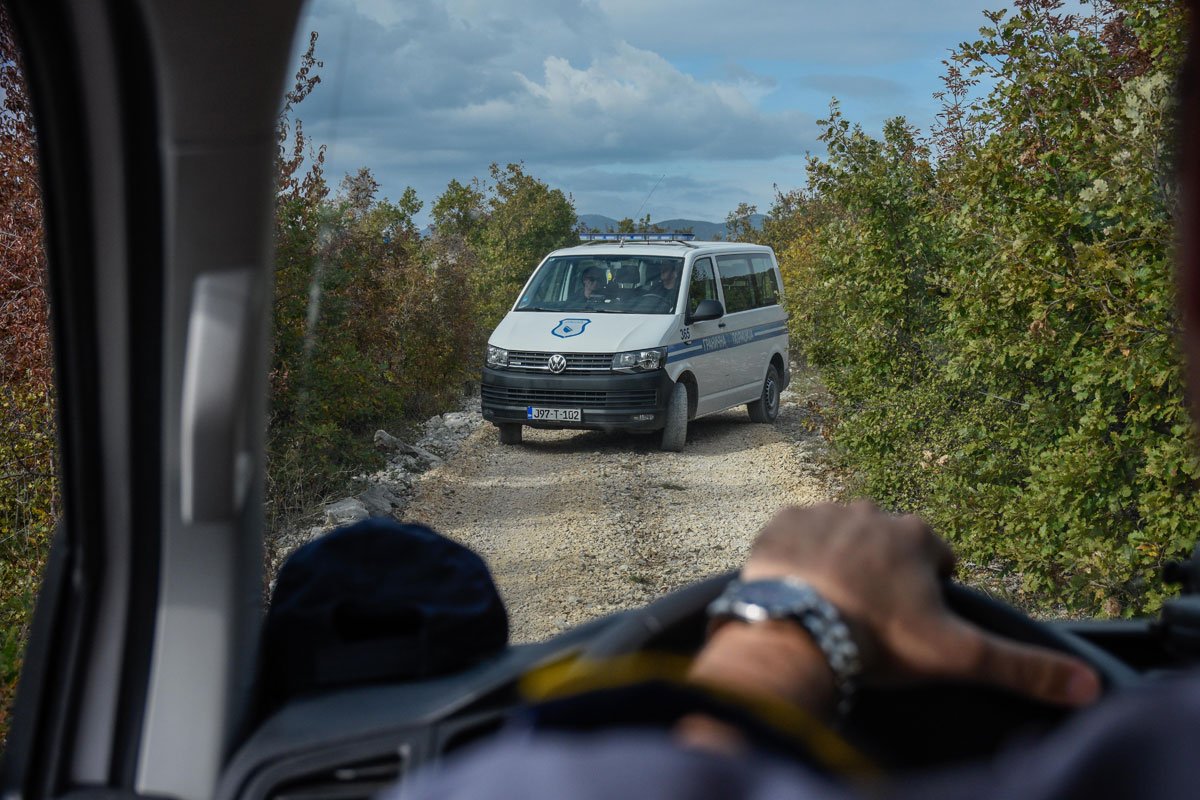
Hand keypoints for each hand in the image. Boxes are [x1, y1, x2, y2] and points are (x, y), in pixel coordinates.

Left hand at [742, 502, 1100, 706]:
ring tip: (832, 606)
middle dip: (883, 573)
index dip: (928, 593)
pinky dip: (797, 558)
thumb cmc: (878, 641)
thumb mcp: (957, 656)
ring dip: (839, 562)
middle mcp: (870, 510)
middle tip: (869, 618)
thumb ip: (1024, 668)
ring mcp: (822, 512)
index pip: (935, 558)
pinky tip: (798, 590)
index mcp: (917, 534)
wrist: (796, 634)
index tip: (910, 621)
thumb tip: (1090, 686)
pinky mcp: (779, 522)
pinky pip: (795, 535)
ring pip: (839, 536)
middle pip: (886, 544)